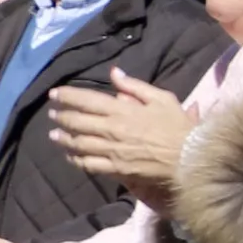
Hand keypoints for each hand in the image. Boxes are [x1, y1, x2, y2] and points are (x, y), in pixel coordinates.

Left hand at [49, 70, 198, 205]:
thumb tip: (114, 73)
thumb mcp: (162, 98)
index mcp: (122, 110)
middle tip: (52, 114)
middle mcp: (111, 130)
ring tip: (54, 135)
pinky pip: (88, 164)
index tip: (54, 94)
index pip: (86, 100)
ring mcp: (111, 151)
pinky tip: (71, 156)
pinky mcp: (115, 169)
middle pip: (77, 122)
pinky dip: (76, 159)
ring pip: (78, 144)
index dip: (67, 96)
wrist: (189, 157)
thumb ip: (135, 86)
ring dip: (63, 138)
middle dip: (61, 116)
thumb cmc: (177, 126)